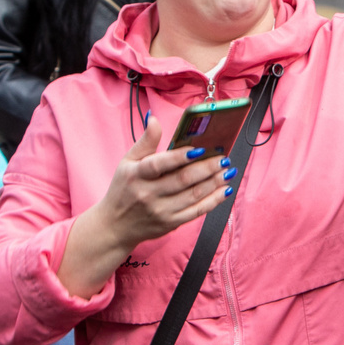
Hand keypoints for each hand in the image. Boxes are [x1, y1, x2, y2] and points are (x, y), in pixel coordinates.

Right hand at [57, 120, 232, 296]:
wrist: (115, 226)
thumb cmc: (124, 189)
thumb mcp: (127, 162)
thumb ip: (145, 141)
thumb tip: (154, 118)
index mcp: (136, 174)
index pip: (159, 164)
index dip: (180, 156)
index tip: (199, 149)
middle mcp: (148, 194)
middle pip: (182, 180)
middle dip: (207, 168)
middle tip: (223, 158)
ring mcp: (161, 211)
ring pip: (193, 195)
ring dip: (214, 182)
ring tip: (228, 170)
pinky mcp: (171, 223)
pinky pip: (197, 212)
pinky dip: (213, 200)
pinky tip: (224, 189)